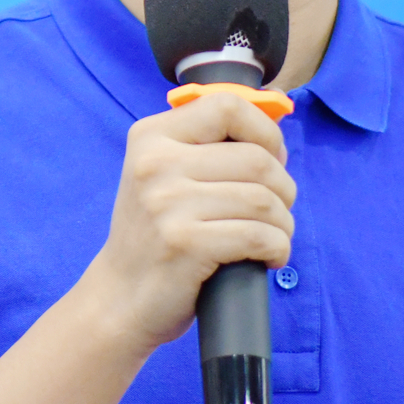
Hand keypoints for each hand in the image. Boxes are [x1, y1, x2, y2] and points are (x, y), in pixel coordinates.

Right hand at [79, 91, 295, 354]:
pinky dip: (278, 248)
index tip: (272, 158)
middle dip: (284, 188)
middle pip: (257, 159)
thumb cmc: (155, 236)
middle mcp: (156, 163)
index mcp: (152, 137)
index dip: (265, 131)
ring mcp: (168, 204)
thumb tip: (276, 137)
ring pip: (264, 200)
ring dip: (283, 224)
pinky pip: (259, 236)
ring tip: (274, 237)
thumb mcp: (163, 177)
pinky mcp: (186, 243)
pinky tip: (270, 258)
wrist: (119, 297)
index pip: (226, 106)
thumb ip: (206, 149)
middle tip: (277, 211)